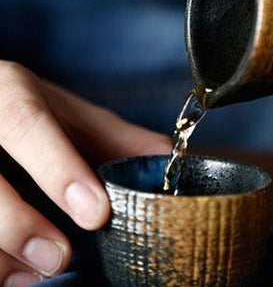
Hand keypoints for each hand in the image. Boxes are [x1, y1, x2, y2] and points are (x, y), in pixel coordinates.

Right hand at [0, 61, 170, 285]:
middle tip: (59, 257)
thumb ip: (116, 138)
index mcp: (8, 91)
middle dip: (18, 223)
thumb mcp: (71, 116)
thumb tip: (169, 161)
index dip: (58, 168)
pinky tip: (14, 274)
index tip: (96, 212)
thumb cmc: (33, 111)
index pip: (26, 121)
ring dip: (1, 252)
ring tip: (37, 272)